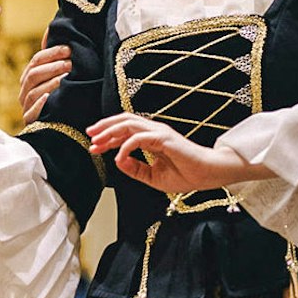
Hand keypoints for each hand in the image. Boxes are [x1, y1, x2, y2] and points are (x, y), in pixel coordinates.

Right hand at [20, 44, 71, 123]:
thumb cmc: (62, 98)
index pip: (36, 60)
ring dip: (50, 83)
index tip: (69, 49)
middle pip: (33, 75)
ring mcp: (26, 106)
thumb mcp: (60, 78)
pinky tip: (49, 97)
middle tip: (70, 64)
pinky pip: (31, 113)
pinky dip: (39, 105)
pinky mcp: (30, 121)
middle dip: (52, 67)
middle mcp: (25, 91)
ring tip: (66, 78)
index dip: (52, 53)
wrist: (60, 128)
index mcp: (29, 78)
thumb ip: (59, 62)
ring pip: (33, 92)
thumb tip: (63, 41)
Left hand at [86, 114, 256, 192]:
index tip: (94, 147)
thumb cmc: (186, 175)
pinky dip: (125, 147)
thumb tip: (117, 161)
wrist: (207, 175)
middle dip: (104, 127)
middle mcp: (154, 131)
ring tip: (98, 141)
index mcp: (152, 138)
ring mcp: (159, 132)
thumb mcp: (153, 176)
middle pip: (124, 121)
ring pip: (128, 124)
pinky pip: (139, 138)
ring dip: (110, 131)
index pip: (125, 131)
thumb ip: (135, 169)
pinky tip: (119, 158)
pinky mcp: (164, 139)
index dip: (107, 137)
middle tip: (90, 136)